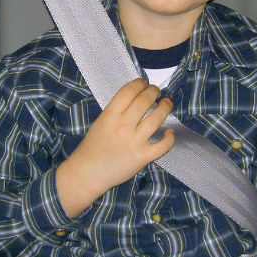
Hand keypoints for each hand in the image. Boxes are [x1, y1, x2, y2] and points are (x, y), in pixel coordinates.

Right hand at [56, 78, 174, 216]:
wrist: (87, 173)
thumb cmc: (92, 147)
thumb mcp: (100, 122)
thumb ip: (116, 111)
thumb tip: (135, 99)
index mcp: (110, 115)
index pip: (128, 91)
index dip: (139, 83)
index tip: (143, 83)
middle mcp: (123, 126)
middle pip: (144, 101)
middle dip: (153, 92)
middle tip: (156, 91)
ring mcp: (134, 142)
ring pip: (156, 119)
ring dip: (165, 108)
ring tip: (167, 103)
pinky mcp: (142, 157)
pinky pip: (162, 146)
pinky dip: (169, 138)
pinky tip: (169, 132)